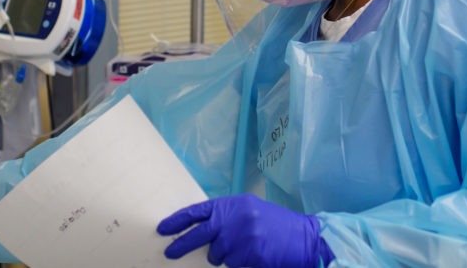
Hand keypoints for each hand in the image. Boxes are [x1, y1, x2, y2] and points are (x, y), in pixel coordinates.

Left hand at [157, 194, 334, 267]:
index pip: (198, 211)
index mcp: (233, 204)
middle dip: (181, 245)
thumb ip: (228, 216)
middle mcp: (234, 218)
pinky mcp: (248, 255)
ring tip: (244, 249)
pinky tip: (253, 256)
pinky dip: (239, 264)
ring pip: (217, 255)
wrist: (303, 237)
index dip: (178, 220)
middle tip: (169, 253)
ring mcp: (241, 238)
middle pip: (198, 234)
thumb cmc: (277, 225)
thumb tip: (202, 227)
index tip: (163, 229)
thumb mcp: (251, 211)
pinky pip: (232, 265)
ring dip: (225, 257)